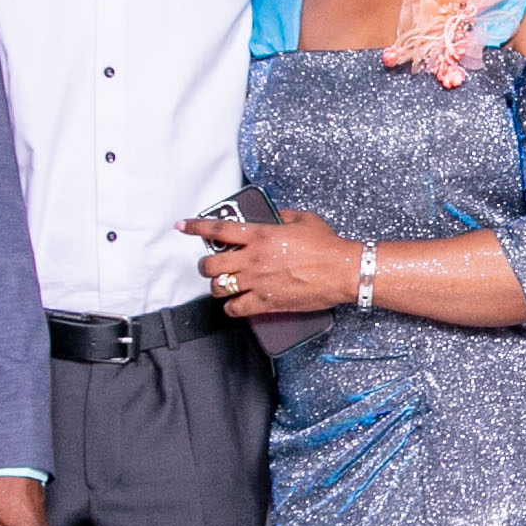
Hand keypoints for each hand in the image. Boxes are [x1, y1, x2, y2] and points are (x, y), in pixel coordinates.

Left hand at [180, 206, 357, 315]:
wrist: (343, 271)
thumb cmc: (327, 245)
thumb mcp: (303, 219)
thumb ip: (282, 216)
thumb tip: (272, 216)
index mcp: (260, 235)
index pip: (218, 230)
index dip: (196, 227)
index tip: (182, 226)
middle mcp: (254, 259)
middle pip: (210, 265)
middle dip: (205, 266)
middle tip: (211, 266)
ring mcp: (258, 282)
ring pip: (219, 288)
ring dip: (217, 287)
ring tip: (224, 285)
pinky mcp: (267, 303)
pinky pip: (236, 309)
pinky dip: (231, 308)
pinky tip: (234, 305)